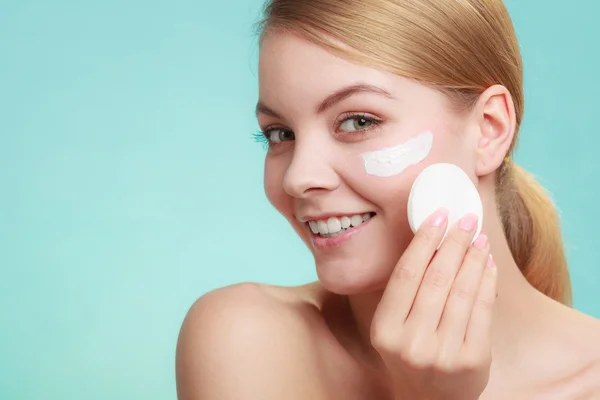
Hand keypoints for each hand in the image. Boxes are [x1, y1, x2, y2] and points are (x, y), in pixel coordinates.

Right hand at [371, 209, 496, 399]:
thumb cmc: (411, 354)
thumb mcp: (394, 327)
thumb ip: (405, 291)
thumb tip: (431, 239)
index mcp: (385, 331)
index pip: (406, 274)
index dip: (424, 240)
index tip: (438, 216)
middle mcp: (411, 343)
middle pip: (436, 279)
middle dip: (454, 242)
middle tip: (465, 219)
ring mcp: (442, 354)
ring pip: (461, 292)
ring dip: (473, 257)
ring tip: (479, 237)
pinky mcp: (472, 360)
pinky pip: (481, 310)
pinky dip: (486, 281)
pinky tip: (487, 263)